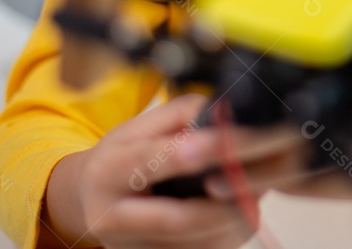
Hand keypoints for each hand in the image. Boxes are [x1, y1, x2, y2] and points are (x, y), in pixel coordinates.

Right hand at [40, 93, 305, 248]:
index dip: (203, 152)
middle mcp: (112, 219)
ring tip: (259, 189)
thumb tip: (227, 114)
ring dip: (237, 219)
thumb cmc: (122, 156)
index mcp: (107, 172)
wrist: (87, 200)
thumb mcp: (141, 125)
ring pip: (198, 244)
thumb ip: (183, 115)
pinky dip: (229, 234)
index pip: (157, 162)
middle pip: (181, 219)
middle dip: (229, 199)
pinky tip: (242, 210)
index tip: (241, 140)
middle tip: (265, 176)